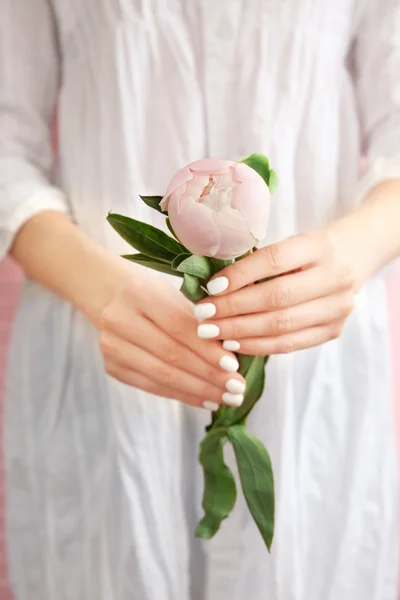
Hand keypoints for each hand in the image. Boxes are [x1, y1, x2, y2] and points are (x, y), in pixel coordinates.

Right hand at [99, 271, 245, 408]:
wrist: (112, 296)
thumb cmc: (155, 295)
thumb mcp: (176, 294)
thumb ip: (200, 322)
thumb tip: (231, 359)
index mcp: (139, 293)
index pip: (180, 327)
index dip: (207, 349)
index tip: (234, 366)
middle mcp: (119, 319)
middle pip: (171, 355)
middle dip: (208, 375)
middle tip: (236, 389)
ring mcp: (111, 346)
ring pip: (162, 375)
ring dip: (198, 390)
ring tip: (226, 398)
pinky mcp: (111, 367)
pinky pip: (152, 386)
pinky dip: (182, 395)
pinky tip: (205, 400)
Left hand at [194, 225, 365, 355]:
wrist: (353, 257)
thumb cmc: (308, 251)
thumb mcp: (291, 243)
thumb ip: (258, 262)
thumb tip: (211, 287)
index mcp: (320, 245)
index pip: (274, 261)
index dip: (239, 276)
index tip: (210, 288)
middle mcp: (335, 277)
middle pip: (276, 298)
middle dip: (233, 309)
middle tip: (203, 316)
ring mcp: (338, 307)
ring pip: (281, 326)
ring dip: (240, 332)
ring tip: (212, 333)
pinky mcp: (334, 331)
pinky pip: (289, 345)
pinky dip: (258, 346)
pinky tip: (233, 344)